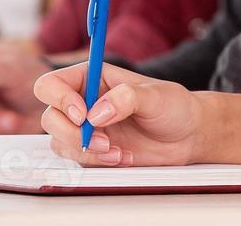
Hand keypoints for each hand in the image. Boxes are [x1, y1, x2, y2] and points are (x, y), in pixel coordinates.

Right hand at [33, 61, 201, 166]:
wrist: (188, 136)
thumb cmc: (173, 106)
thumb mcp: (155, 94)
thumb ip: (126, 98)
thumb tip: (97, 113)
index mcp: (91, 78)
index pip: (53, 84)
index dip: (60, 99)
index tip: (82, 115)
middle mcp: (83, 102)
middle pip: (52, 117)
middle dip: (73, 133)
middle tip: (102, 140)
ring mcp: (86, 129)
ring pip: (59, 142)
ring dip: (85, 151)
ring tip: (116, 151)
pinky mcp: (93, 151)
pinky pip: (78, 160)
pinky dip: (96, 163)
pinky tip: (121, 157)